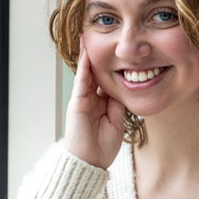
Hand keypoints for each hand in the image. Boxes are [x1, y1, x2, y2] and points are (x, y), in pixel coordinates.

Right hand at [63, 38, 124, 168]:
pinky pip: (81, 81)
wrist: (89, 162)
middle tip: (102, 36)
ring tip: (88, 37)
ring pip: (86, 73)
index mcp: (101, 103)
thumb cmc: (102, 147)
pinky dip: (83, 67)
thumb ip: (117, 104)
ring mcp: (82, 99)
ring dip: (87, 55)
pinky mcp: (77, 102)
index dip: (111, 65)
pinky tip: (86, 54)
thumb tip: (121, 88)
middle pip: (94, 72)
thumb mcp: (116, 121)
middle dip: (97, 56)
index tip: (117, 51)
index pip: (106, 79)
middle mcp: (90, 99)